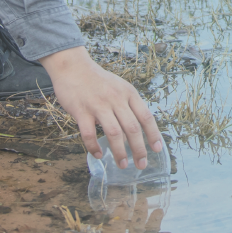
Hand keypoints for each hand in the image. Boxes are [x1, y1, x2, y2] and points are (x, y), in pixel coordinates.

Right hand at [40, 45, 161, 167]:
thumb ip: (128, 104)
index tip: (158, 149)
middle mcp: (116, 99)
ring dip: (119, 152)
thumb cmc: (98, 80)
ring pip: (113, 133)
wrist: (74, 67)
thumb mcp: (119, 87)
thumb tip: (139, 126)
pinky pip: (90, 134)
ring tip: (123, 165)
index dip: (153, 134)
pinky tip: (99, 155)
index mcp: (128, 93)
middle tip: (141, 165)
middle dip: (139, 149)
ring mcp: (99, 105)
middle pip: (132, 128)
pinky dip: (95, 147)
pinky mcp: (82, 111)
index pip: (146, 116)